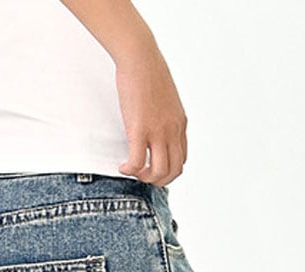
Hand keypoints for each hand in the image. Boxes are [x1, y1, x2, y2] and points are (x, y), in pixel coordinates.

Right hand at [114, 39, 186, 186]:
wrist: (140, 56)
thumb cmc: (149, 71)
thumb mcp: (166, 97)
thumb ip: (165, 114)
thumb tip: (156, 121)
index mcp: (180, 124)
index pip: (182, 158)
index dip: (168, 169)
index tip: (153, 166)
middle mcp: (173, 130)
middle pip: (174, 170)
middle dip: (159, 180)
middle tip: (143, 176)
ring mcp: (157, 131)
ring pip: (159, 171)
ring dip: (145, 178)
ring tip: (133, 171)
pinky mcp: (140, 129)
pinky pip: (137, 163)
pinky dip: (129, 170)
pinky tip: (122, 167)